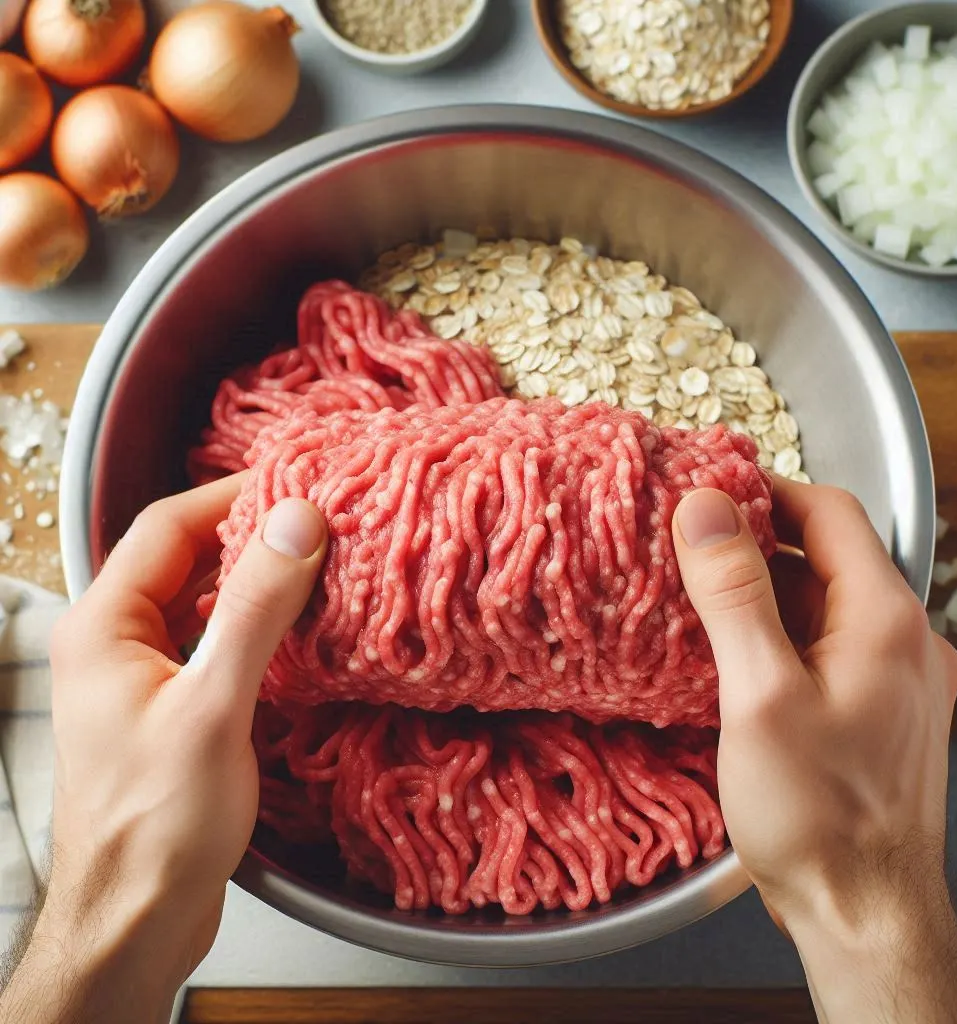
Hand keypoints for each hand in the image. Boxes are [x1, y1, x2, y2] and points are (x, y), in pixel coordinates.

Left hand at [0, 476, 325, 1023]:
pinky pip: (213, 638)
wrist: (136, 918)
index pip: (169, 524)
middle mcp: (114, 640)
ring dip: (256, 577)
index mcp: (103, 624)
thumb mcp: (215, 704)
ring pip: (202, 597)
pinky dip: (254, 621)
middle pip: (185, 555)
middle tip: (322, 519)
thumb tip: (298, 520)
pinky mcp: (171, 704)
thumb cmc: (161, 821)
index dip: (234, 494)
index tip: (300, 481)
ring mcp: (141, 673)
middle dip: (251, 532)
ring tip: (320, 562)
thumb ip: (255, 608)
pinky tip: (297, 626)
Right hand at [672, 478, 956, 1023]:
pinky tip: (734, 654)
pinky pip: (827, 645)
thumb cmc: (817, 815)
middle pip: (827, 555)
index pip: (829, 512)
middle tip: (688, 547)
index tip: (706, 492)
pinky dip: (781, 633)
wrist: (866, 913)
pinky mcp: (880, 711)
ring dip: (765, 591)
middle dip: (756, 542)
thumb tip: (702, 507)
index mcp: (886, 619)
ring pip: (824, 602)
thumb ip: (733, 593)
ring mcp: (897, 677)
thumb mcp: (759, 694)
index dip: (765, 491)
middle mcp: (904, 639)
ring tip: (699, 597)